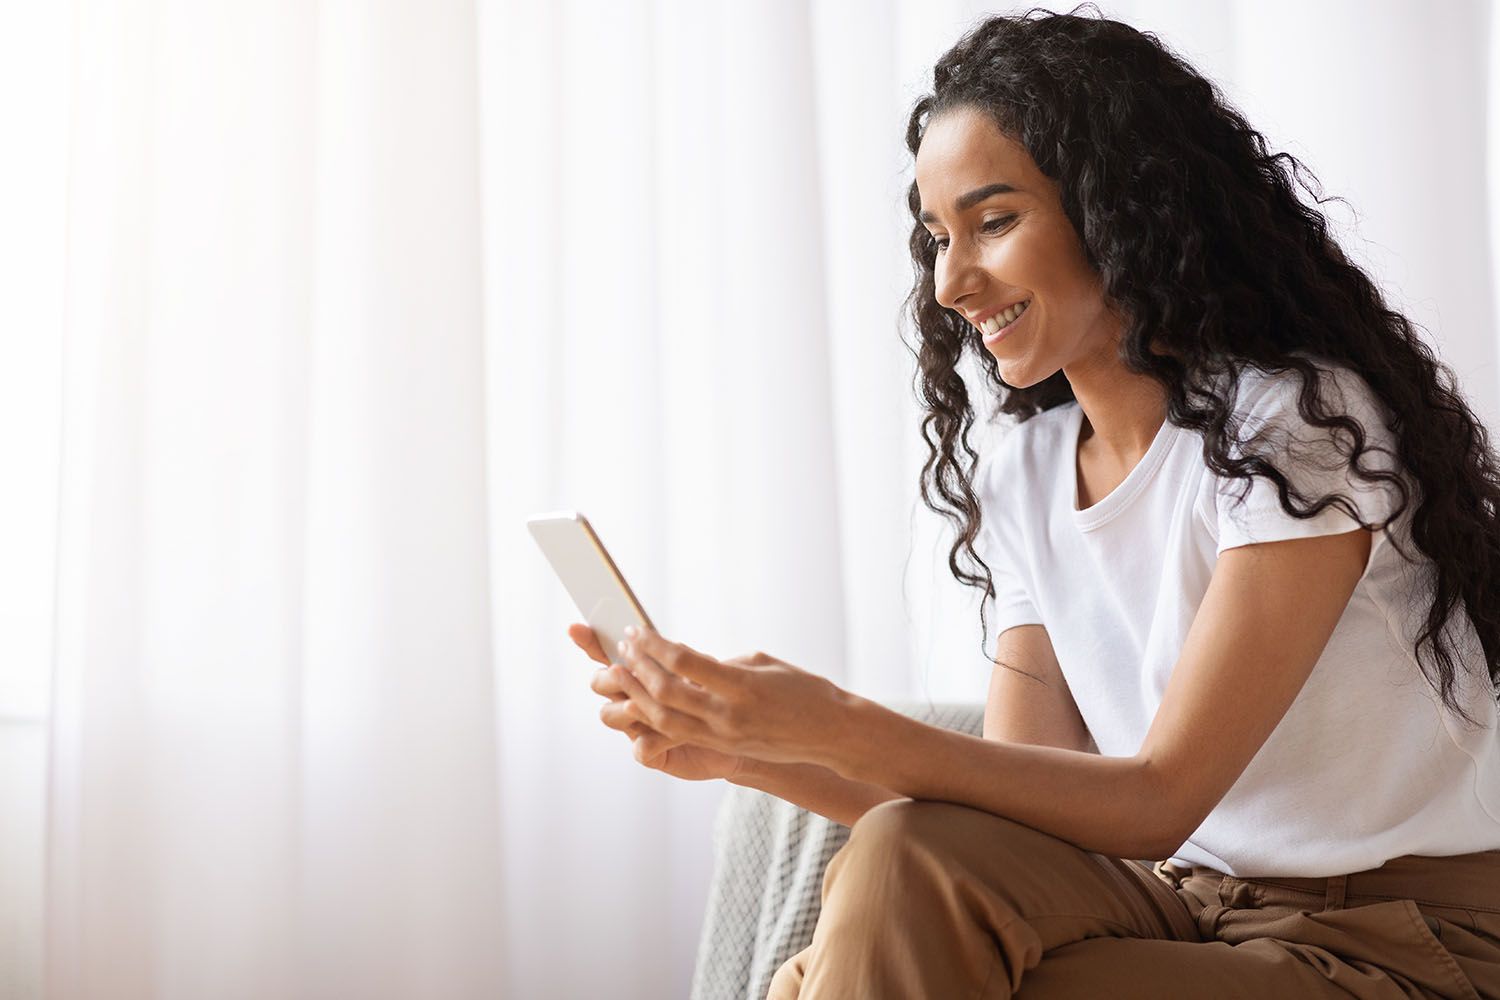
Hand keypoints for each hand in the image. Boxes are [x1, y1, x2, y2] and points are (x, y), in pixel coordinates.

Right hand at [567, 623, 748, 781]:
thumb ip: (680, 657)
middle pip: (600, 682)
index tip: (575, 628)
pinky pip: (641, 749)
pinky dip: (651, 739)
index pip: (606, 653)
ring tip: (642, 701)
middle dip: (608, 676)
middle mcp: (633, 698)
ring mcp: (640, 727)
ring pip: (611, 715)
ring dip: (625, 704)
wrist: (747, 734)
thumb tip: (659, 643)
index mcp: (641, 671)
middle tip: (621, 670)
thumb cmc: (724, 693)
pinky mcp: (655, 754)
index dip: (589, 642)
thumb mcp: (705, 667)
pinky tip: (673, 735)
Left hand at [611, 626, 850, 767]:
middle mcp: (729, 714)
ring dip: (638, 694)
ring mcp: (724, 735)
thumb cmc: (803, 689)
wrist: (829, 732)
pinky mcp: (723, 746)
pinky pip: (679, 732)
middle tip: (623, 646)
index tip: (638, 630)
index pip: (685, 662)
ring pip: (665, 718)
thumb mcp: (762, 664)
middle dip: (638, 667)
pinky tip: (642, 699)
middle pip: (667, 692)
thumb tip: (686, 659)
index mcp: (742, 685)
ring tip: (620, 673)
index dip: (655, 645)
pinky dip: (655, 715)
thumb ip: (722, 664)